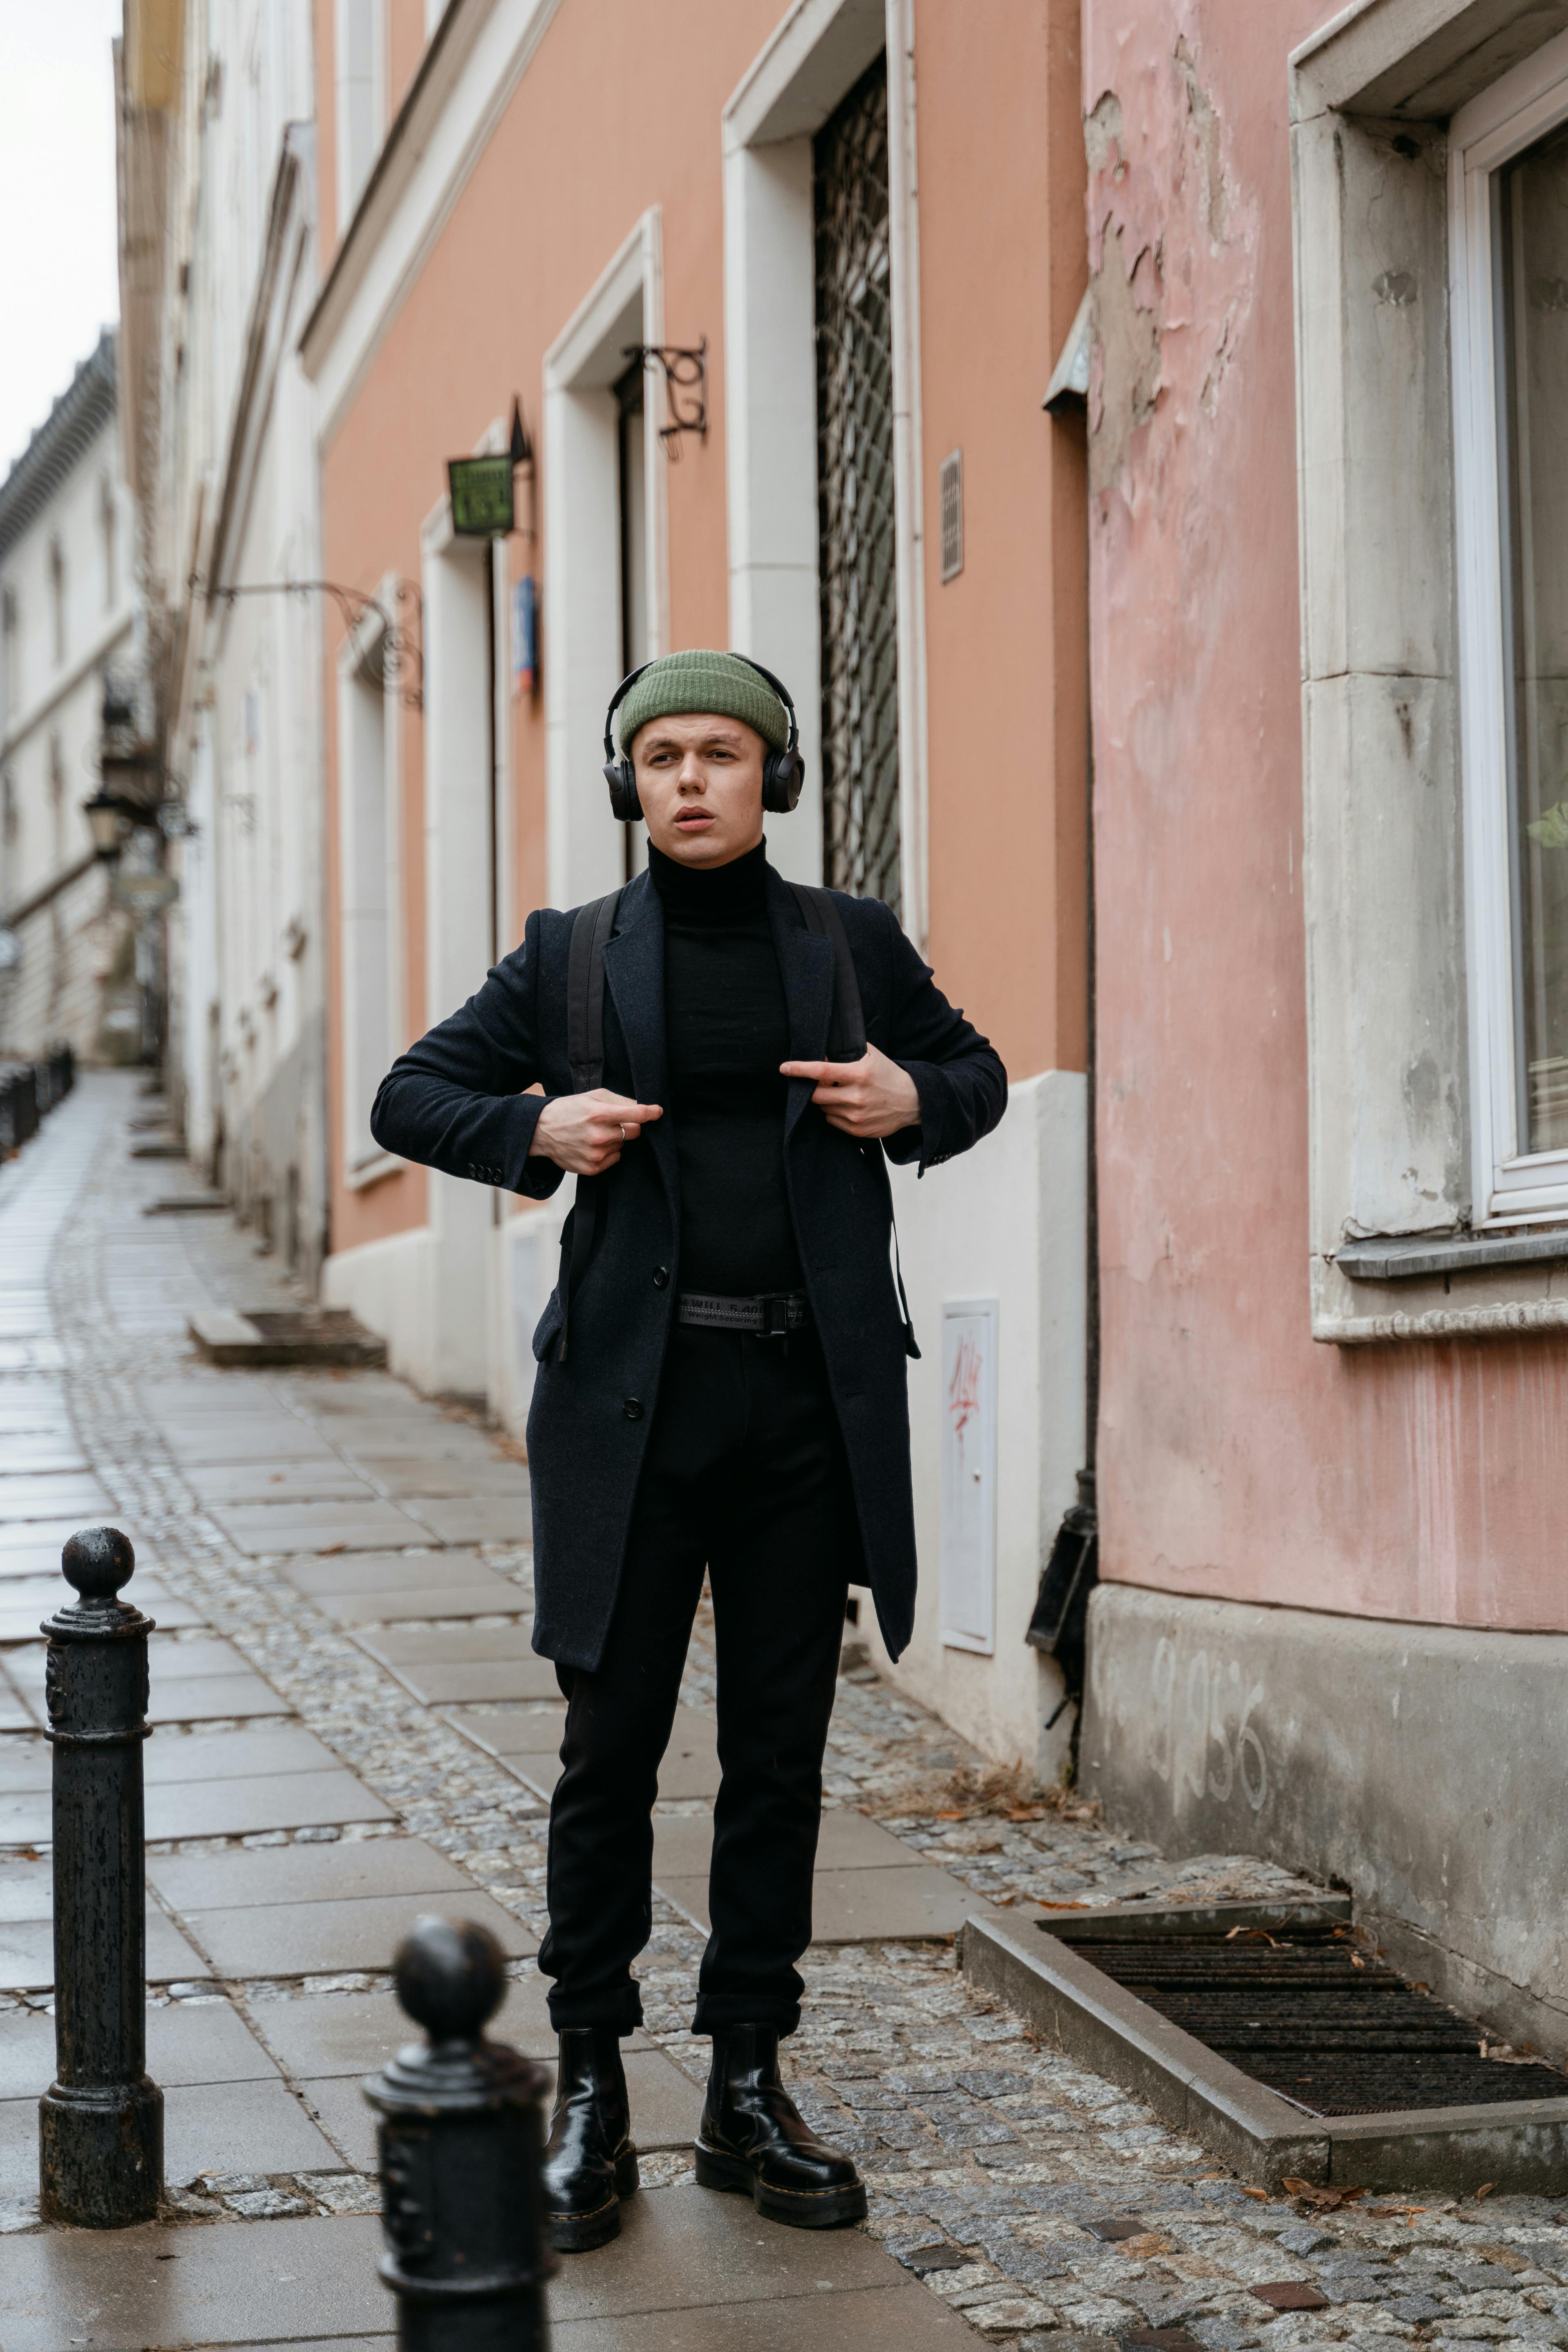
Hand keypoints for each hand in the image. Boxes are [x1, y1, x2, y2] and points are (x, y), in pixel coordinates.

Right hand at [530, 1089, 661, 1174]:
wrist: (541, 1131)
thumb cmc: (568, 1110)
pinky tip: (592, 1145)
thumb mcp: (592, 1096)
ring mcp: (596, 1154)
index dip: (651, 1112)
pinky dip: (609, 1153)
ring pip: (624, 1146)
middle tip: (611, 1122)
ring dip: (616, 1140)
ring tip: (595, 1133)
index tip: (658, 1112)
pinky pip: (615, 1159)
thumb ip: (618, 1101)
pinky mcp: (593, 1168)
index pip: (636, 1115)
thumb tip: (641, 1107)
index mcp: (599, 1114)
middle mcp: (599, 1136)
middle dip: (628, 1126)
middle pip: (634, 1132)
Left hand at [779, 1043, 920, 1139]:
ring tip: (841, 1093)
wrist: (912, 1102)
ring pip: (823, 1108)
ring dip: (826, 1100)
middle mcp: (856, 1096)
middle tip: (824, 1083)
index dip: (799, 1069)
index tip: (784, 1068)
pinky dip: (834, 1112)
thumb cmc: (889, 1075)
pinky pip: (832, 1121)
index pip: (821, 1071)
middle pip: (817, 1095)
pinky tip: (847, 1106)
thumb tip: (822, 1051)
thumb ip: (847, 1052)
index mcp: (859, 1074)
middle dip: (814, 1088)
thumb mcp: (872, 1056)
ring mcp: (856, 1116)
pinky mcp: (857, 1130)